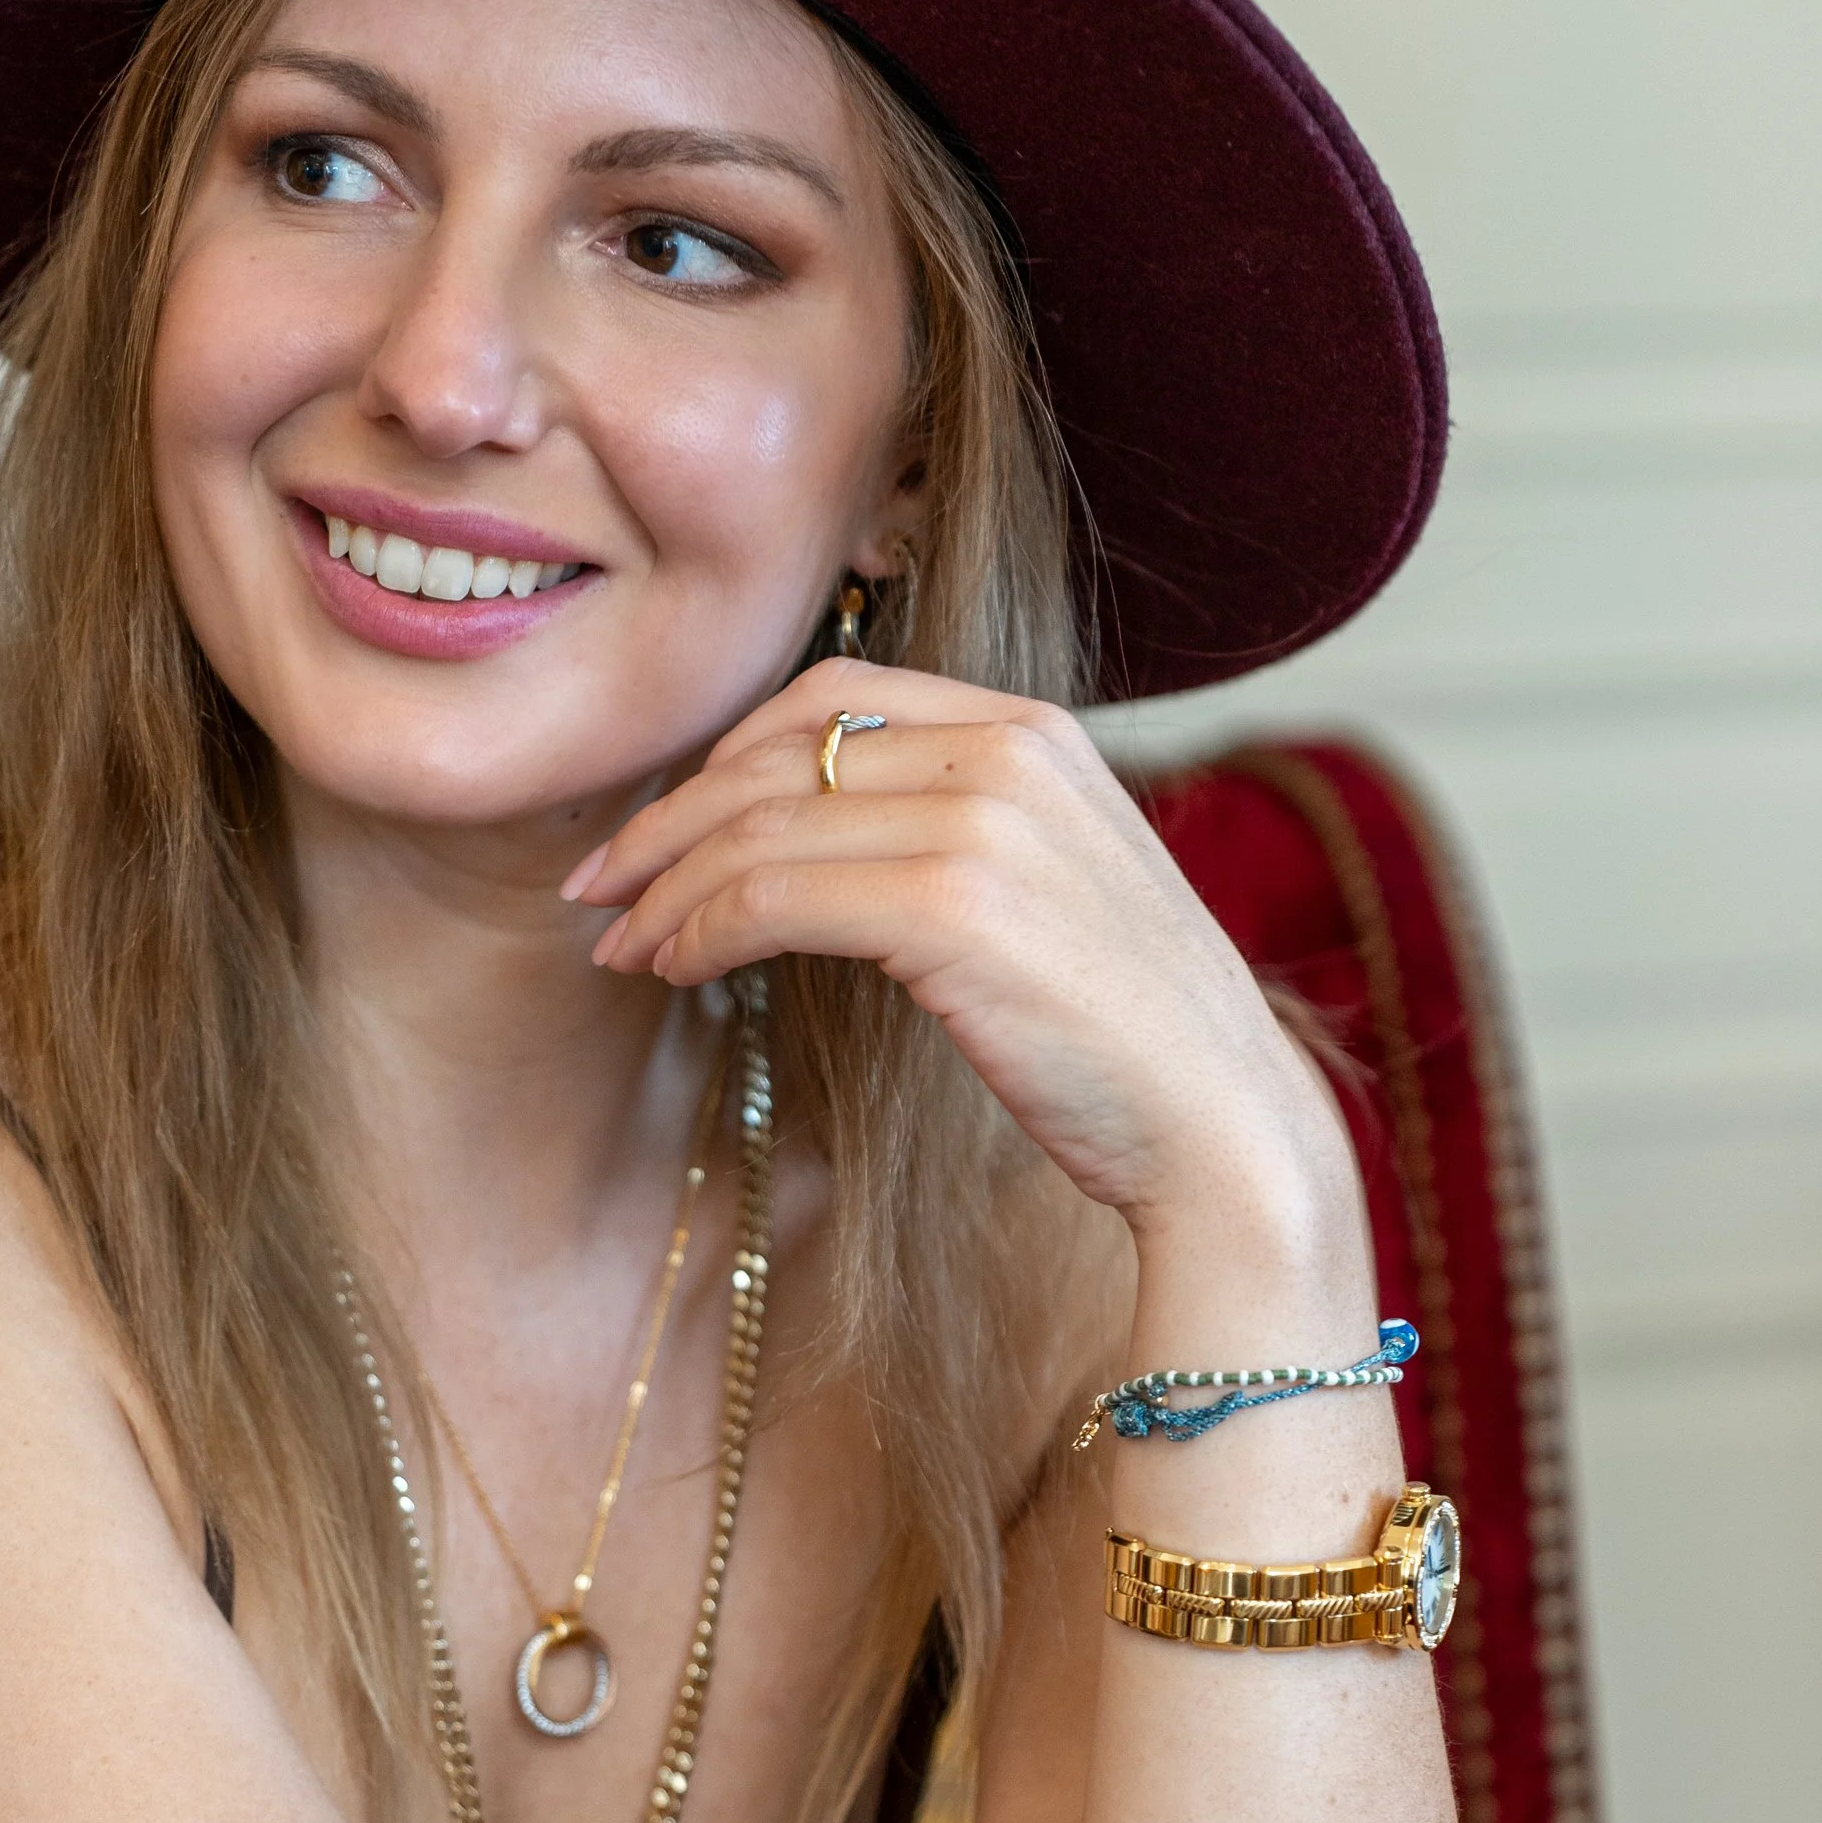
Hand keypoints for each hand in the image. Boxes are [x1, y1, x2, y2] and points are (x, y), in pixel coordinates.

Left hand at [566, 660, 1353, 1253]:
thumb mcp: (1047, 893)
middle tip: (601, 887)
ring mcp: (982, 822)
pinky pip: (772, 896)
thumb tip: (809, 843)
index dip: (725, 754)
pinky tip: (675, 968)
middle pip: (778, 754)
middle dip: (668, 821)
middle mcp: (1007, 752)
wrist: (1221, 1127)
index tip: (661, 825)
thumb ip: (952, 834)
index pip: (832, 695)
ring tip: (621, 943)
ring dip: (667, 888)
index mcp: (1032, 731)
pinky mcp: (951, 905)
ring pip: (759, 826)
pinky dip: (700, 930)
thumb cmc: (1125, 1038)